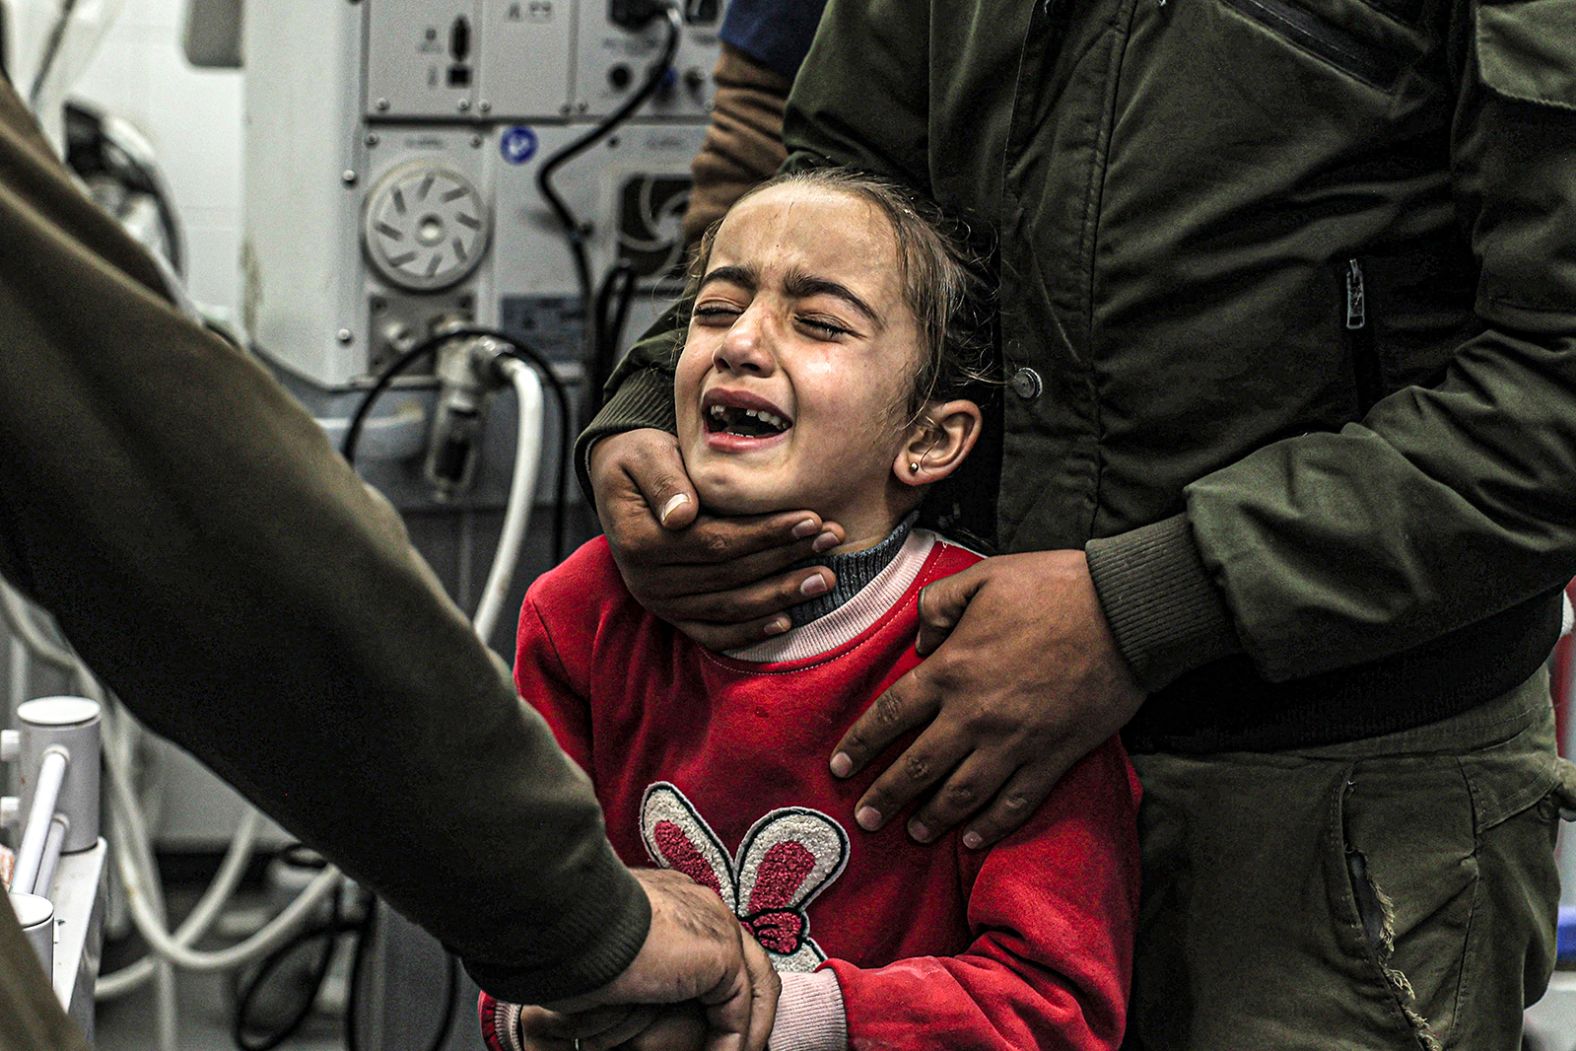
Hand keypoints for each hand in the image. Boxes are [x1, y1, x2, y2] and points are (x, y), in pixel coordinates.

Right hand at [543, 868, 780, 1050]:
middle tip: (727, 1049)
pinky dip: (729, 1045)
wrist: (571, 916)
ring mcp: (716, 924)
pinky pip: (737, 1011)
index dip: (717, 993)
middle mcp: (702, 906)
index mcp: (676, 901)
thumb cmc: (570, 934)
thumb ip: (641, 973)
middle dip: (744, 1015)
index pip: (716, 949)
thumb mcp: (612, 956)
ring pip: (749, 989)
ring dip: (741, 1036)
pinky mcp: (722, 951)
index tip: (706, 1032)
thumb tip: (633, 998)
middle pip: (745, 965)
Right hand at [589, 430, 843, 648]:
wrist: (621, 485)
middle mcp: (647, 581)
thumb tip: (682, 515)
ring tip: (825, 578)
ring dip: (780, 596)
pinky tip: (787, 621)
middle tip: (832, 540)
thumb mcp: (644, 454)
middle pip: (729, 577)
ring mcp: (660, 604)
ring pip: (728, 609)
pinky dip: (749, 632)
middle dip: (786, 559)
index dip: (765, 534)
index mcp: (640, 542)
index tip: (810, 518)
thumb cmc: (641, 460)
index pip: (716, 542)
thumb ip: (664, 480)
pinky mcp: (672, 616)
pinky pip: (713, 634)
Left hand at [829, 550, 1144, 848]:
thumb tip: (920, 644)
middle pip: (918, 767)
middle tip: (864, 818)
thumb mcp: (982, 577)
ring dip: (931, 818)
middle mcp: (976, 715)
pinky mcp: (1054, 756)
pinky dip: (990, 826)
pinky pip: (1015, 802)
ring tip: (912, 832)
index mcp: (953, 670)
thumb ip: (937, 607)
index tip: (840, 767)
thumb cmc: (1053, 588)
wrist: (1124, 612)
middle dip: (885, 796)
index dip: (861, 744)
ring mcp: (1016, 742)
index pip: (891, 716)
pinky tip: (970, 839)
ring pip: (962, 794)